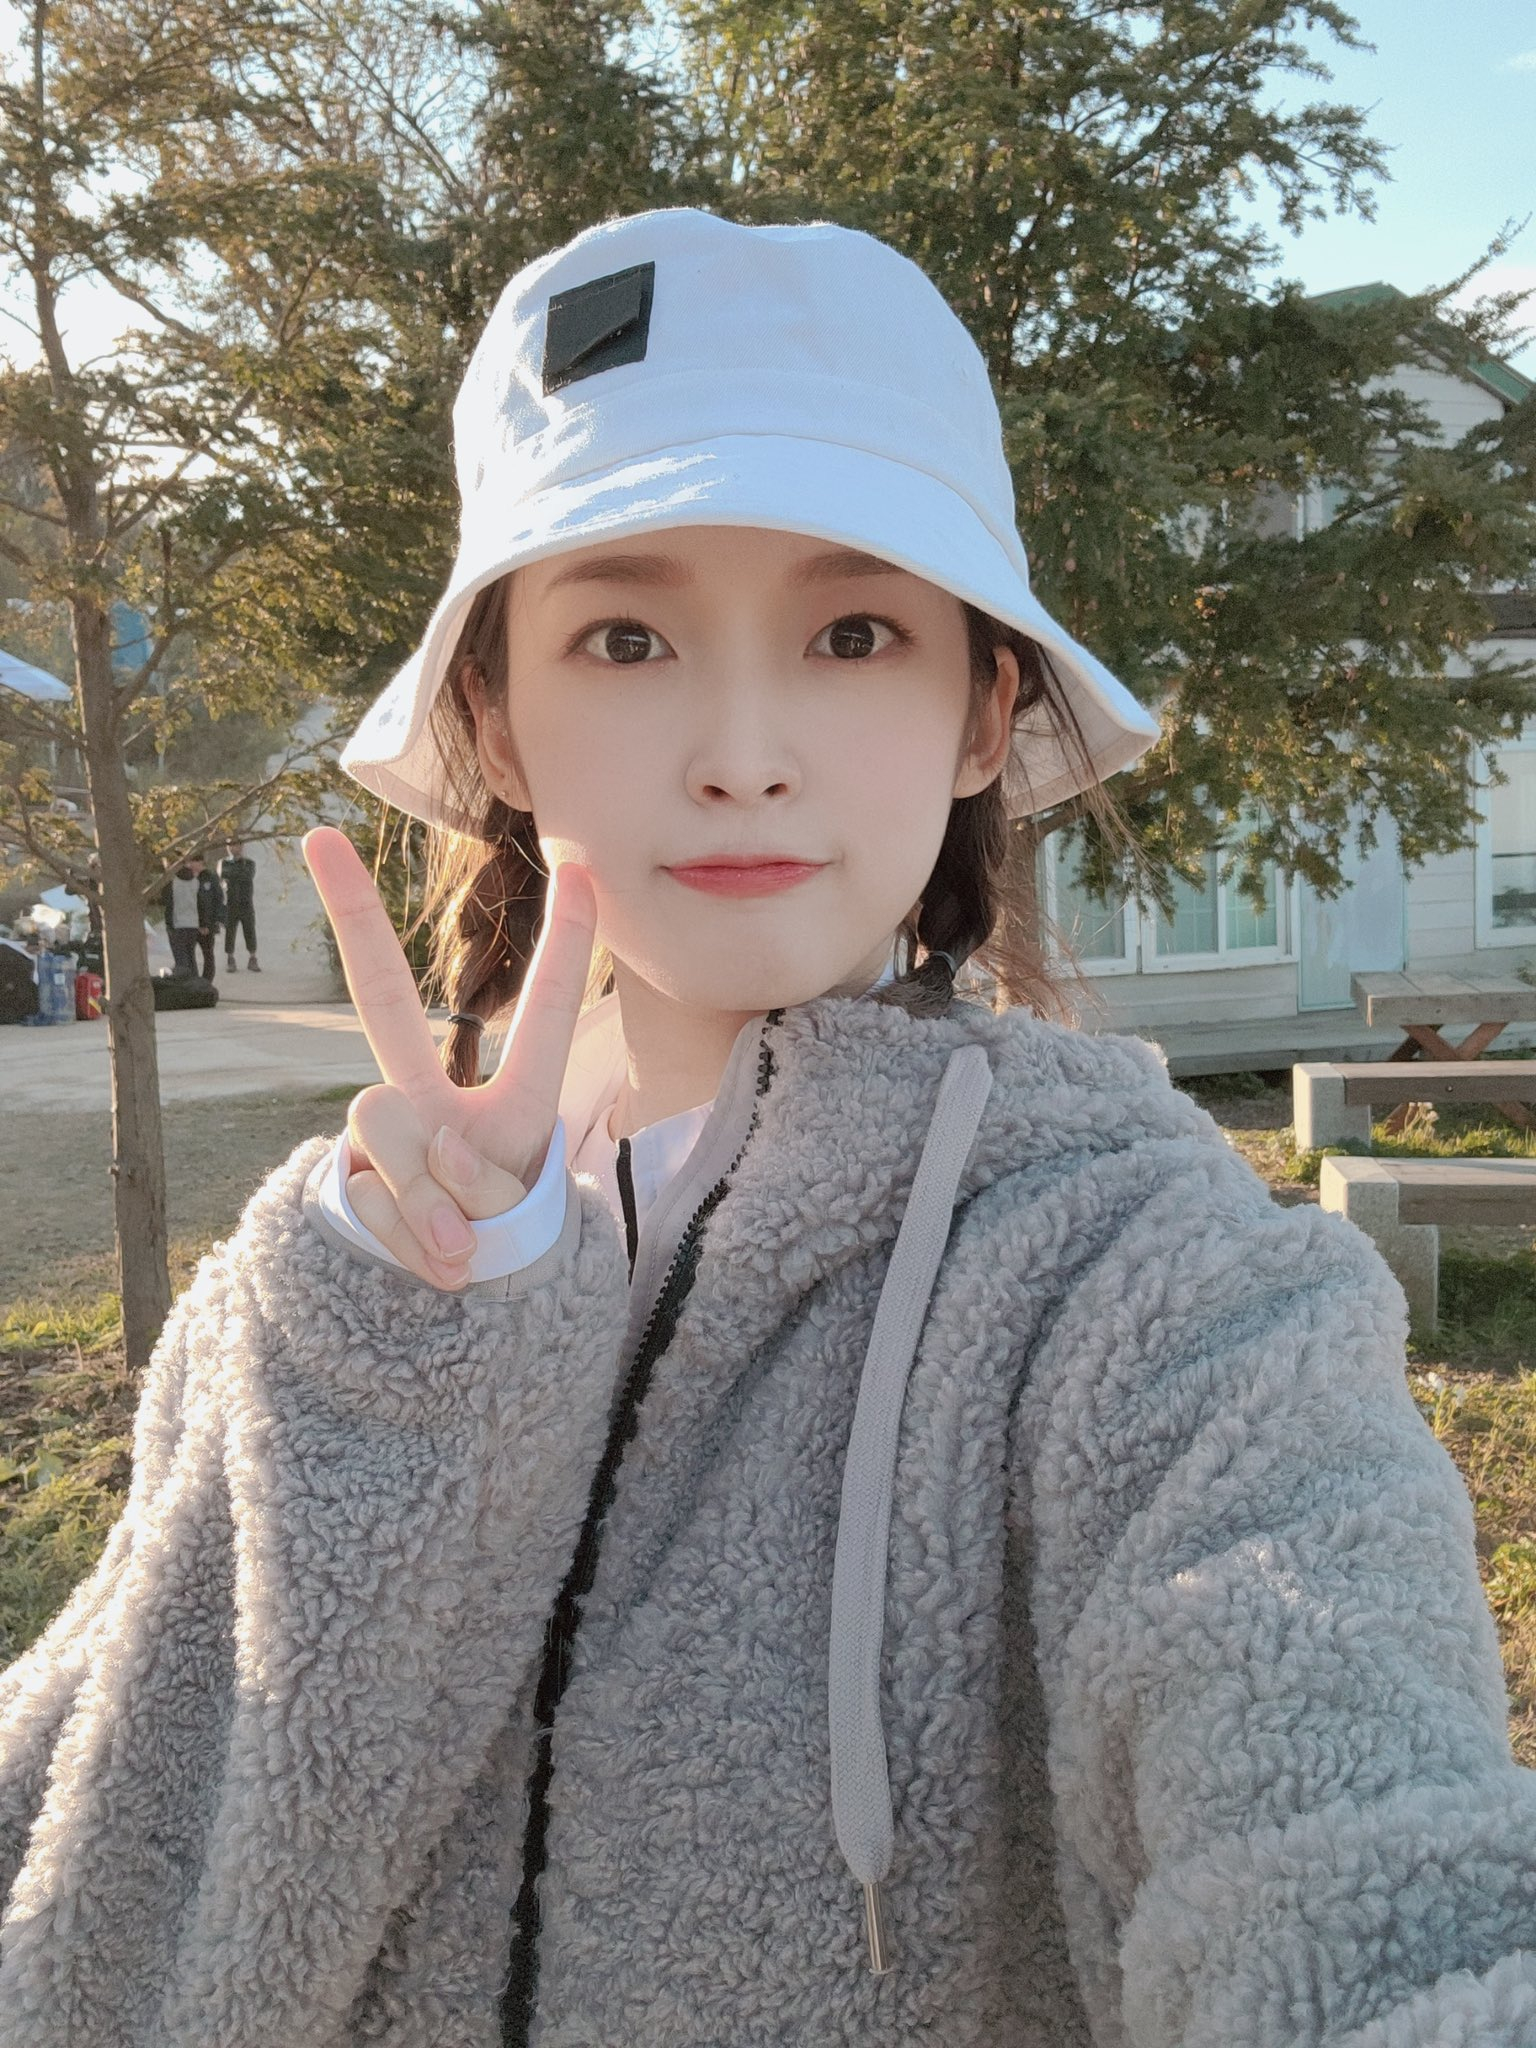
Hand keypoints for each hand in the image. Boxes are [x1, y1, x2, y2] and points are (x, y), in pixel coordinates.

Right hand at [303, 826, 596, 1289]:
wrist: (466, 1315)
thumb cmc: (505, 1250)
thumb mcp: (516, 1219)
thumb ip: (469, 1194)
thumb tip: (425, 1181)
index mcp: (514, 1102)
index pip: (545, 1015)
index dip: (568, 945)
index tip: (582, 863)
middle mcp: (436, 1101)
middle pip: (382, 1004)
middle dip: (352, 919)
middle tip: (320, 838)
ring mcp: (385, 1138)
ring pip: (388, 1125)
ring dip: (432, 1202)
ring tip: (465, 1253)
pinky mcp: (349, 1180)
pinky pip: (374, 1196)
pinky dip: (412, 1243)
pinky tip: (436, 1268)